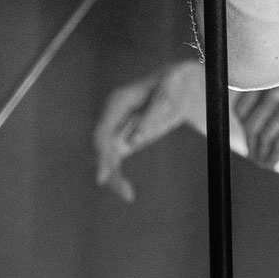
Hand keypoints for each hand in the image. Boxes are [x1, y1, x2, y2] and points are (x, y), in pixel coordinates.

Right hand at [93, 60, 199, 202]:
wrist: (179, 83)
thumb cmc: (173, 85)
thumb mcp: (168, 95)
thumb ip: (151, 117)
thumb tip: (133, 142)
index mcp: (118, 101)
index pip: (102, 131)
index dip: (101, 154)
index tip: (102, 177)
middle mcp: (111, 116)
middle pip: (100, 147)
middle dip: (107, 169)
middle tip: (124, 190)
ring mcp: (115, 128)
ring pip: (104, 157)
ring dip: (113, 176)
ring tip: (127, 194)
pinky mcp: (122, 140)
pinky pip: (114, 161)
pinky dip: (117, 176)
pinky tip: (127, 191)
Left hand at [232, 43, 278, 168]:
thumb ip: (275, 83)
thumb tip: (262, 105)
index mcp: (268, 77)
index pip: (241, 108)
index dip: (242, 124)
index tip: (248, 133)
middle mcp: (273, 91)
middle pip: (250, 126)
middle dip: (250, 143)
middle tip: (253, 152)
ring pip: (262, 138)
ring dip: (258, 154)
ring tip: (261, 161)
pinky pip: (278, 145)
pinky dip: (271, 157)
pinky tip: (273, 162)